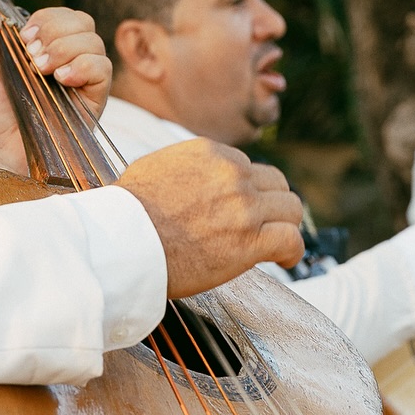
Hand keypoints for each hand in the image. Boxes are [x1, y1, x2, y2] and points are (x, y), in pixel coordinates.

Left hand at [0, 1, 110, 175]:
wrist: (2, 152)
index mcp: (42, 46)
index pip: (59, 14)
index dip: (44, 19)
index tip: (24, 39)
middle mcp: (66, 57)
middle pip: (81, 21)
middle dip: (54, 31)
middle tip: (32, 57)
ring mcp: (82, 76)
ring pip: (94, 40)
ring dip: (65, 49)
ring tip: (42, 71)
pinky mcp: (94, 97)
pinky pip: (103, 67)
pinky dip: (83, 66)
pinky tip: (62, 80)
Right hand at [119, 139, 304, 298]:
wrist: (121, 243)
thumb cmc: (126, 214)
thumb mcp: (153, 168)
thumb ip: (183, 166)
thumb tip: (190, 178)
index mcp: (210, 153)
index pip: (248, 167)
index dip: (248, 191)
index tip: (242, 210)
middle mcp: (232, 174)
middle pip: (277, 184)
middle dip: (272, 205)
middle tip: (263, 226)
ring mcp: (244, 207)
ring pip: (291, 209)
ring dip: (285, 226)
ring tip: (277, 244)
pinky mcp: (249, 241)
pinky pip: (291, 240)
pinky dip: (292, 252)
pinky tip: (286, 260)